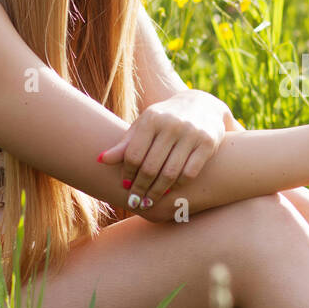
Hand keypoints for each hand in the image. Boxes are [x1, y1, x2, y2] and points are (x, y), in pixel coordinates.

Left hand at [97, 89, 231, 209]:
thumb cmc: (165, 119)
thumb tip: (100, 160)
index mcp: (152, 119)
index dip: (128, 174)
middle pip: (151, 166)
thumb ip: (125, 144)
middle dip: (141, 187)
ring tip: (149, 201)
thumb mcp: (144, 126)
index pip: (134, 154)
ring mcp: (192, 133)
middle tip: (136, 201)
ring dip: (157, 191)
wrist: (202, 106)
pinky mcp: (208, 143)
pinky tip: (170, 191)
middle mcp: (172, 124)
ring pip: (170, 173)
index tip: (125, 186)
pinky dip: (178, 186)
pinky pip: (189, 173)